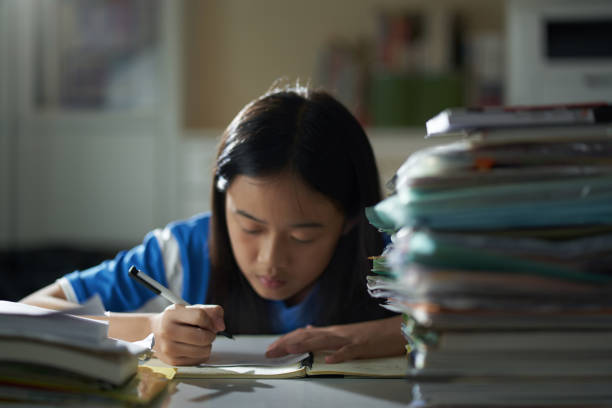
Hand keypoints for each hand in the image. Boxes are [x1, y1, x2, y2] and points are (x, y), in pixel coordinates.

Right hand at [150, 304, 225, 365]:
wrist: (154, 333)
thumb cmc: (176, 320)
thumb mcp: (190, 308)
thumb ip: (211, 311)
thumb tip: (221, 326)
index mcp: (171, 314)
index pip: (200, 316)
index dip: (209, 320)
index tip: (207, 322)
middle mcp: (167, 331)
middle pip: (203, 337)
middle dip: (210, 334)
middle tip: (205, 332)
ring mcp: (169, 348)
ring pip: (204, 350)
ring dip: (207, 345)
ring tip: (199, 340)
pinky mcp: (173, 362)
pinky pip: (199, 360)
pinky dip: (201, 354)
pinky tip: (193, 347)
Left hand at [265, 316, 404, 363]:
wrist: (396, 331)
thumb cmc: (372, 335)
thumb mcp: (345, 334)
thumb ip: (325, 333)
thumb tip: (308, 329)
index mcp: (332, 332)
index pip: (303, 335)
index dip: (285, 340)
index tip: (270, 348)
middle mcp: (337, 333)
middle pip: (308, 337)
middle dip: (287, 343)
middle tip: (269, 351)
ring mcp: (349, 339)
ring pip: (324, 341)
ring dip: (305, 345)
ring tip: (289, 350)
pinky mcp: (363, 346)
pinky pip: (349, 351)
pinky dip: (339, 355)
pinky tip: (328, 359)